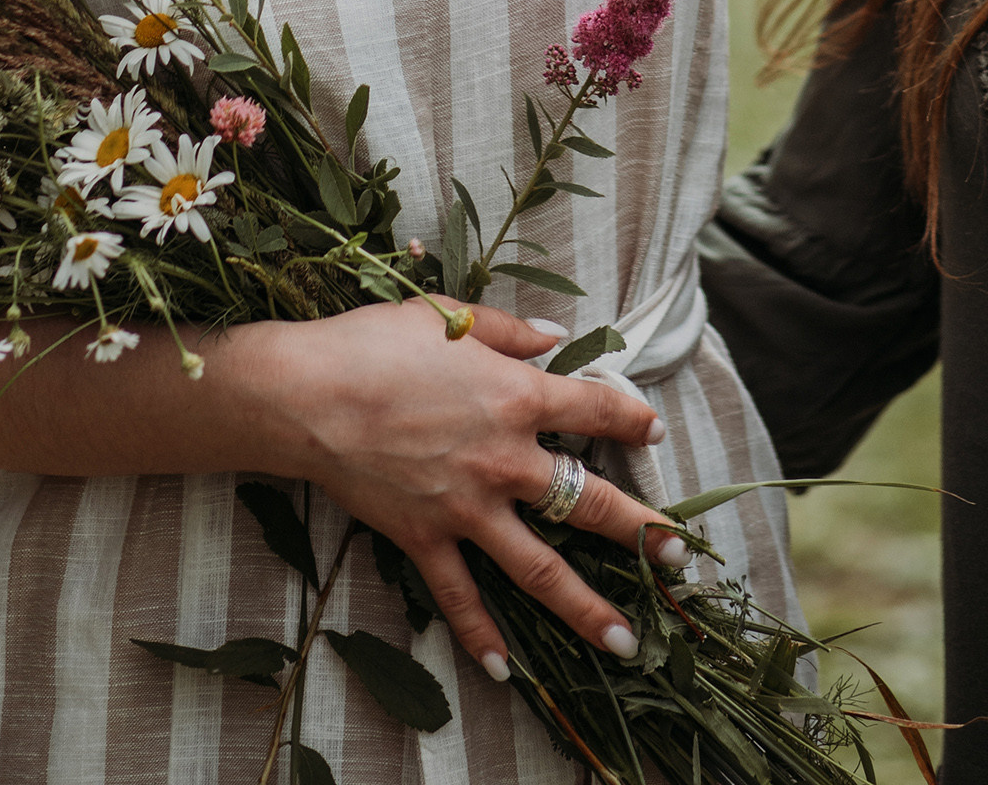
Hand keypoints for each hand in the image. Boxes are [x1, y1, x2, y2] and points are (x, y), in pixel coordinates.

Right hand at [281, 296, 683, 679]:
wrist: (309, 395)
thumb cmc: (377, 342)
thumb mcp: (450, 316)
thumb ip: (508, 330)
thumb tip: (553, 336)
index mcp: (517, 396)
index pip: (596, 408)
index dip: (631, 419)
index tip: (653, 432)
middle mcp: (506, 459)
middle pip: (590, 502)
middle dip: (641, 533)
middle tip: (678, 558)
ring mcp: (468, 507)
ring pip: (542, 570)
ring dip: (589, 609)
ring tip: (628, 642)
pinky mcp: (426, 539)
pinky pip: (461, 598)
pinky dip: (482, 636)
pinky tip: (507, 670)